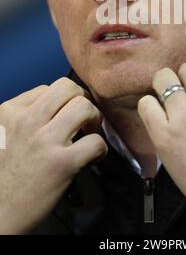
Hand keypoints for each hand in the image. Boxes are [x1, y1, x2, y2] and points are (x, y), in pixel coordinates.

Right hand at [0, 78, 106, 233]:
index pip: (48, 88)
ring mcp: (45, 141)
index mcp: (10, 112)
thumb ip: (25, 115)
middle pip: (69, 89)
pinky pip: (95, 141)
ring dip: (95, 119)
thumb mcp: (5, 133)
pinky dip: (101, 149)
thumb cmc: (5, 173)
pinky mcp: (62, 163)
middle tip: (85, 118)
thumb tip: (57, 106)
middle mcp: (27, 122)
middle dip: (83, 100)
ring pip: (84, 107)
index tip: (66, 115)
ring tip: (90, 133)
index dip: (64, 101)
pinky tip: (93, 156)